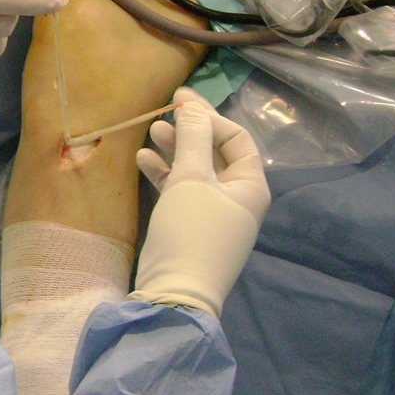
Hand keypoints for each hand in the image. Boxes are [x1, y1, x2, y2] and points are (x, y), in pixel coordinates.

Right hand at [130, 87, 269, 317]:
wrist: (175, 295)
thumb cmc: (191, 232)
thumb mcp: (192, 179)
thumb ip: (192, 138)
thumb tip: (192, 105)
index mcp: (251, 185)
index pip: (236, 138)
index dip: (209, 116)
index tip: (180, 100)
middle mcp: (238, 198)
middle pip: (216, 152)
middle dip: (191, 130)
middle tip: (165, 109)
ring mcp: (214, 214)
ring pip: (196, 170)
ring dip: (176, 149)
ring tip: (152, 130)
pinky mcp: (191, 227)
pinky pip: (182, 191)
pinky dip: (165, 173)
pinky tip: (143, 159)